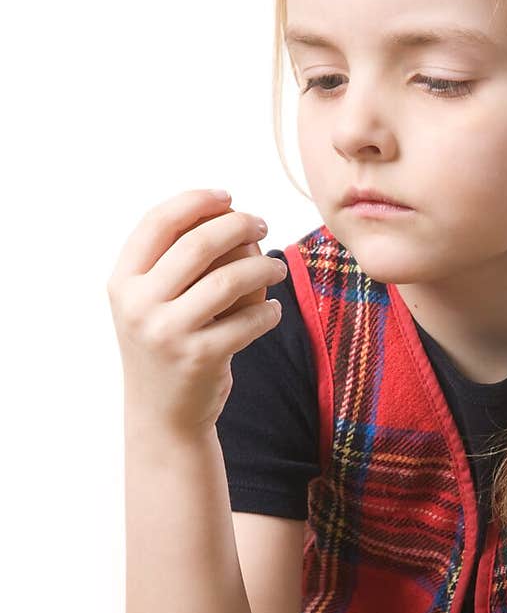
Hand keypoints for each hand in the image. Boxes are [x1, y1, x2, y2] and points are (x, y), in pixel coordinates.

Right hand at [106, 188, 288, 435]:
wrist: (163, 415)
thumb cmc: (167, 345)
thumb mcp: (151, 302)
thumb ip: (175, 261)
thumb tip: (230, 212)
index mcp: (123, 282)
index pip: (157, 223)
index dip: (195, 201)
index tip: (227, 197)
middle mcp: (138, 304)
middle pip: (198, 244)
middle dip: (238, 225)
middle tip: (262, 225)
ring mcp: (167, 332)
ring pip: (229, 279)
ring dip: (263, 267)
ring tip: (277, 269)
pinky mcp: (199, 357)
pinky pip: (248, 320)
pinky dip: (269, 312)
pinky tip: (273, 311)